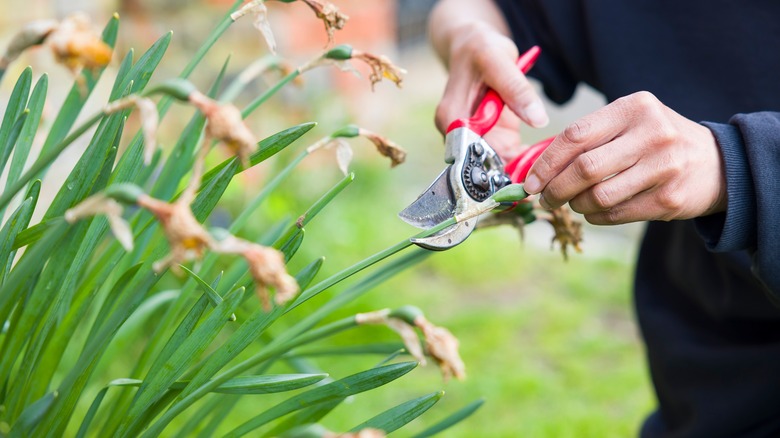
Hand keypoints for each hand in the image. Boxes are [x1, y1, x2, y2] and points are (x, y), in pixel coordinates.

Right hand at [432, 21, 548, 160]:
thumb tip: (538, 120)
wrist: (475, 47)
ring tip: (544, 167)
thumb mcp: (498, 61)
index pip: (469, 154)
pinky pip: (506, 157)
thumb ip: (517, 89)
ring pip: (495, 165)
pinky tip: (540, 157)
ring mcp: (474, 137)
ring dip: (518, 168)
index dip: (494, 166)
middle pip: (481, 165)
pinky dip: (522, 159)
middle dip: (509, 171)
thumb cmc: (480, 49)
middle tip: (540, 174)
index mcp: (452, 117)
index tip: (523, 170)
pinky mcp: (490, 137)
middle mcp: (458, 133)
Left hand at [523, 91, 726, 223]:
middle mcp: (652, 133)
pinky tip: (595, 211)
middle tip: (545, 199)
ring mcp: (663, 167)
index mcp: (634, 108)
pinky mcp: (669, 198)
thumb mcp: (628, 124)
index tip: (530, 182)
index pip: (575, 136)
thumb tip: (537, 169)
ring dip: (577, 205)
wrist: (717, 164)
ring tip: (574, 203)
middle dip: (556, 189)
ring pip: (598, 196)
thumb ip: (588, 139)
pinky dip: (596, 217)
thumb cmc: (654, 142)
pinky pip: (616, 214)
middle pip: (584, 168)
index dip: (545, 163)